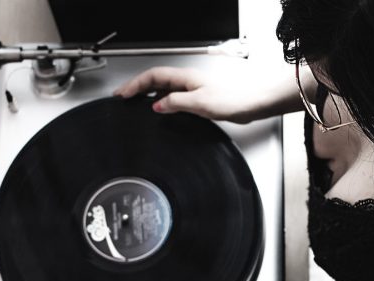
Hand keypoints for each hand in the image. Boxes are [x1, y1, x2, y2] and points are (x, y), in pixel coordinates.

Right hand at [114, 66, 268, 123]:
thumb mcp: (200, 103)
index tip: (123, 95)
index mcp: (185, 77)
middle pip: (155, 80)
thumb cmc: (232, 100)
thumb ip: (176, 103)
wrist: (250, 105)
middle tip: (123, 97)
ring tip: (134, 104)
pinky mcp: (197, 99)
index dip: (135, 85)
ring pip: (163, 88)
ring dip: (147, 94)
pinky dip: (160, 102)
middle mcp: (186, 81)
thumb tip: (157, 105)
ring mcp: (191, 89)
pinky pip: (172, 97)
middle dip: (137, 88)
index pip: (153, 77)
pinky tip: (159, 110)